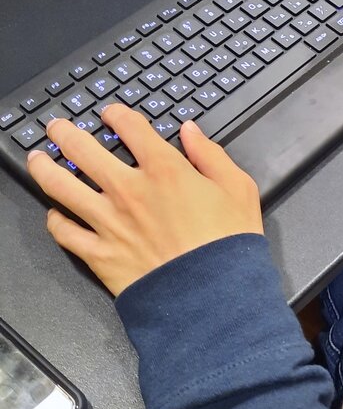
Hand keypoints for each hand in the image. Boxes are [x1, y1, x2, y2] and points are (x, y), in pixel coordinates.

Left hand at [26, 105, 263, 295]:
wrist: (213, 295)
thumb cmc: (230, 243)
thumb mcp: (238, 188)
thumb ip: (211, 154)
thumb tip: (191, 131)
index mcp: (165, 170)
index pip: (130, 128)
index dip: (117, 115)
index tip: (111, 114)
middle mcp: (129, 190)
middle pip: (82, 149)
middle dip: (65, 133)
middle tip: (58, 127)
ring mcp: (109, 222)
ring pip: (61, 187)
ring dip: (45, 168)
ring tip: (38, 158)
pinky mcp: (99, 254)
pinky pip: (64, 233)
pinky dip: (55, 221)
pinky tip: (54, 214)